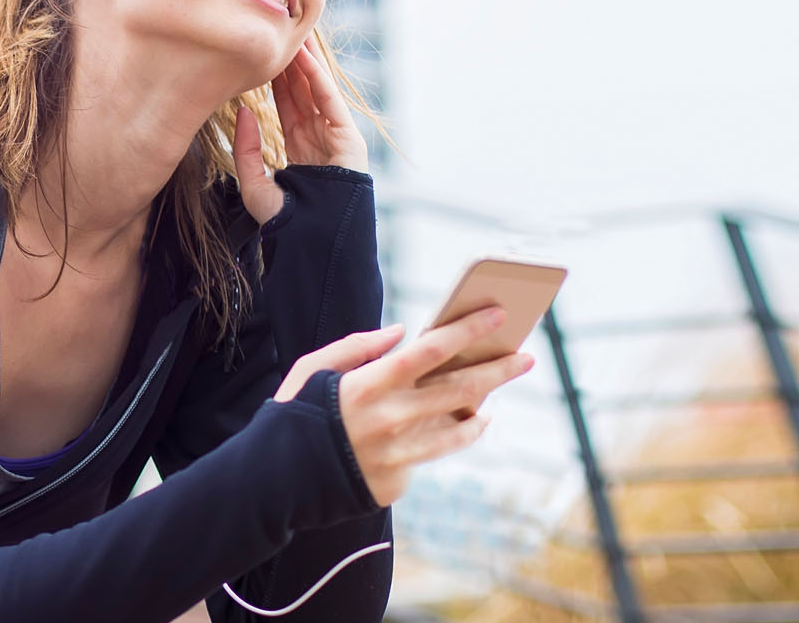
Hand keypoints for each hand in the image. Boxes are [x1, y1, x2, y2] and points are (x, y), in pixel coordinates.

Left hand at [234, 34, 368, 224]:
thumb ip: (247, 151)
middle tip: (276, 34)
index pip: (286, 105)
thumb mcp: (255, 186)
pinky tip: (305, 57)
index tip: (261, 55)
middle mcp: (318, 139)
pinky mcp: (348, 138)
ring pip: (316, 91)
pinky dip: (318, 77)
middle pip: (302, 93)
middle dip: (289, 65)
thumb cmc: (286, 222)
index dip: (275, 80)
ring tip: (292, 34)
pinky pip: (329, 101)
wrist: (315, 242)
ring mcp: (335, 137)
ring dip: (304, 63)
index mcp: (299, 150)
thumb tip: (242, 112)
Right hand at [272, 307, 535, 507]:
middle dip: (497, 369)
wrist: (273, 484)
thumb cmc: (294, 416)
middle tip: (524, 356)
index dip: (468, 330)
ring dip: (482, 409)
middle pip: (459, 389)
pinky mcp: (395, 482)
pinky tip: (464, 425)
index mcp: (369, 384)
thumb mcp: (312, 369)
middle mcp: (390, 419)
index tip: (498, 314)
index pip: (432, 350)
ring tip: (495, 398)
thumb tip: (401, 332)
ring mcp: (396, 456)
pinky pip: (430, 455)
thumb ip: (357, 346)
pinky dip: (450, 438)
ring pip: (456, 429)